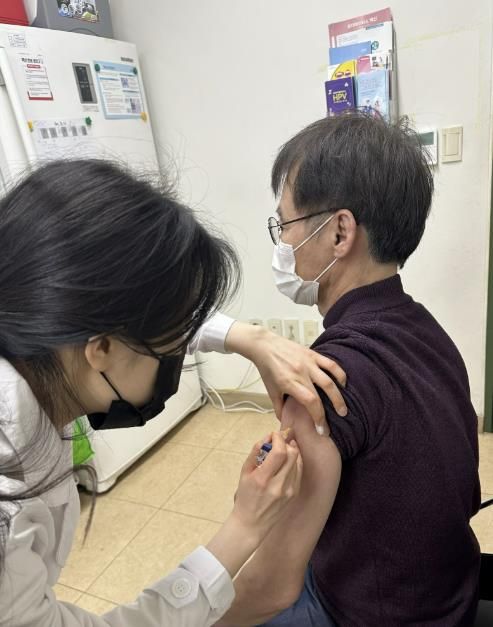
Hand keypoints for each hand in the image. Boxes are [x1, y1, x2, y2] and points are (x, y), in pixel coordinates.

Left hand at [225, 322, 346, 432]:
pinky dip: (339, 374)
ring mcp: (308, 363)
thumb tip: (286, 422)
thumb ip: (279, 407)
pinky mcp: (312, 354)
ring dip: (339, 396)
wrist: (265, 346)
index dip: (319, 417)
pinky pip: (330, 364)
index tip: (322, 429)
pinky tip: (343, 384)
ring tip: (343, 408)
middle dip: (332, 410)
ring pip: (329, 380)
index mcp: (289, 383)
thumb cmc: (267, 369)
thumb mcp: (271, 390)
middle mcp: (301, 373)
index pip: (310, 402)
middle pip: (322, 393)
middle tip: (339, 420)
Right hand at [232, 432, 301, 539]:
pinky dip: (295, 462)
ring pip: (298, 461)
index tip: (274, 434)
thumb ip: (255, 452)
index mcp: (263, 479)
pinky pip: (299, 471)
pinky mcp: (295, 494)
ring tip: (281, 450)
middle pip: (292, 454)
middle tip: (278, 441)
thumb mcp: (244, 472)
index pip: (279, 453)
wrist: (252, 523)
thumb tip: (268, 437)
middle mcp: (279, 485)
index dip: (278, 438)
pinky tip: (287, 461)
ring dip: (291, 451)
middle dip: (286, 442)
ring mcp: (290, 491)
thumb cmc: (245, 496)